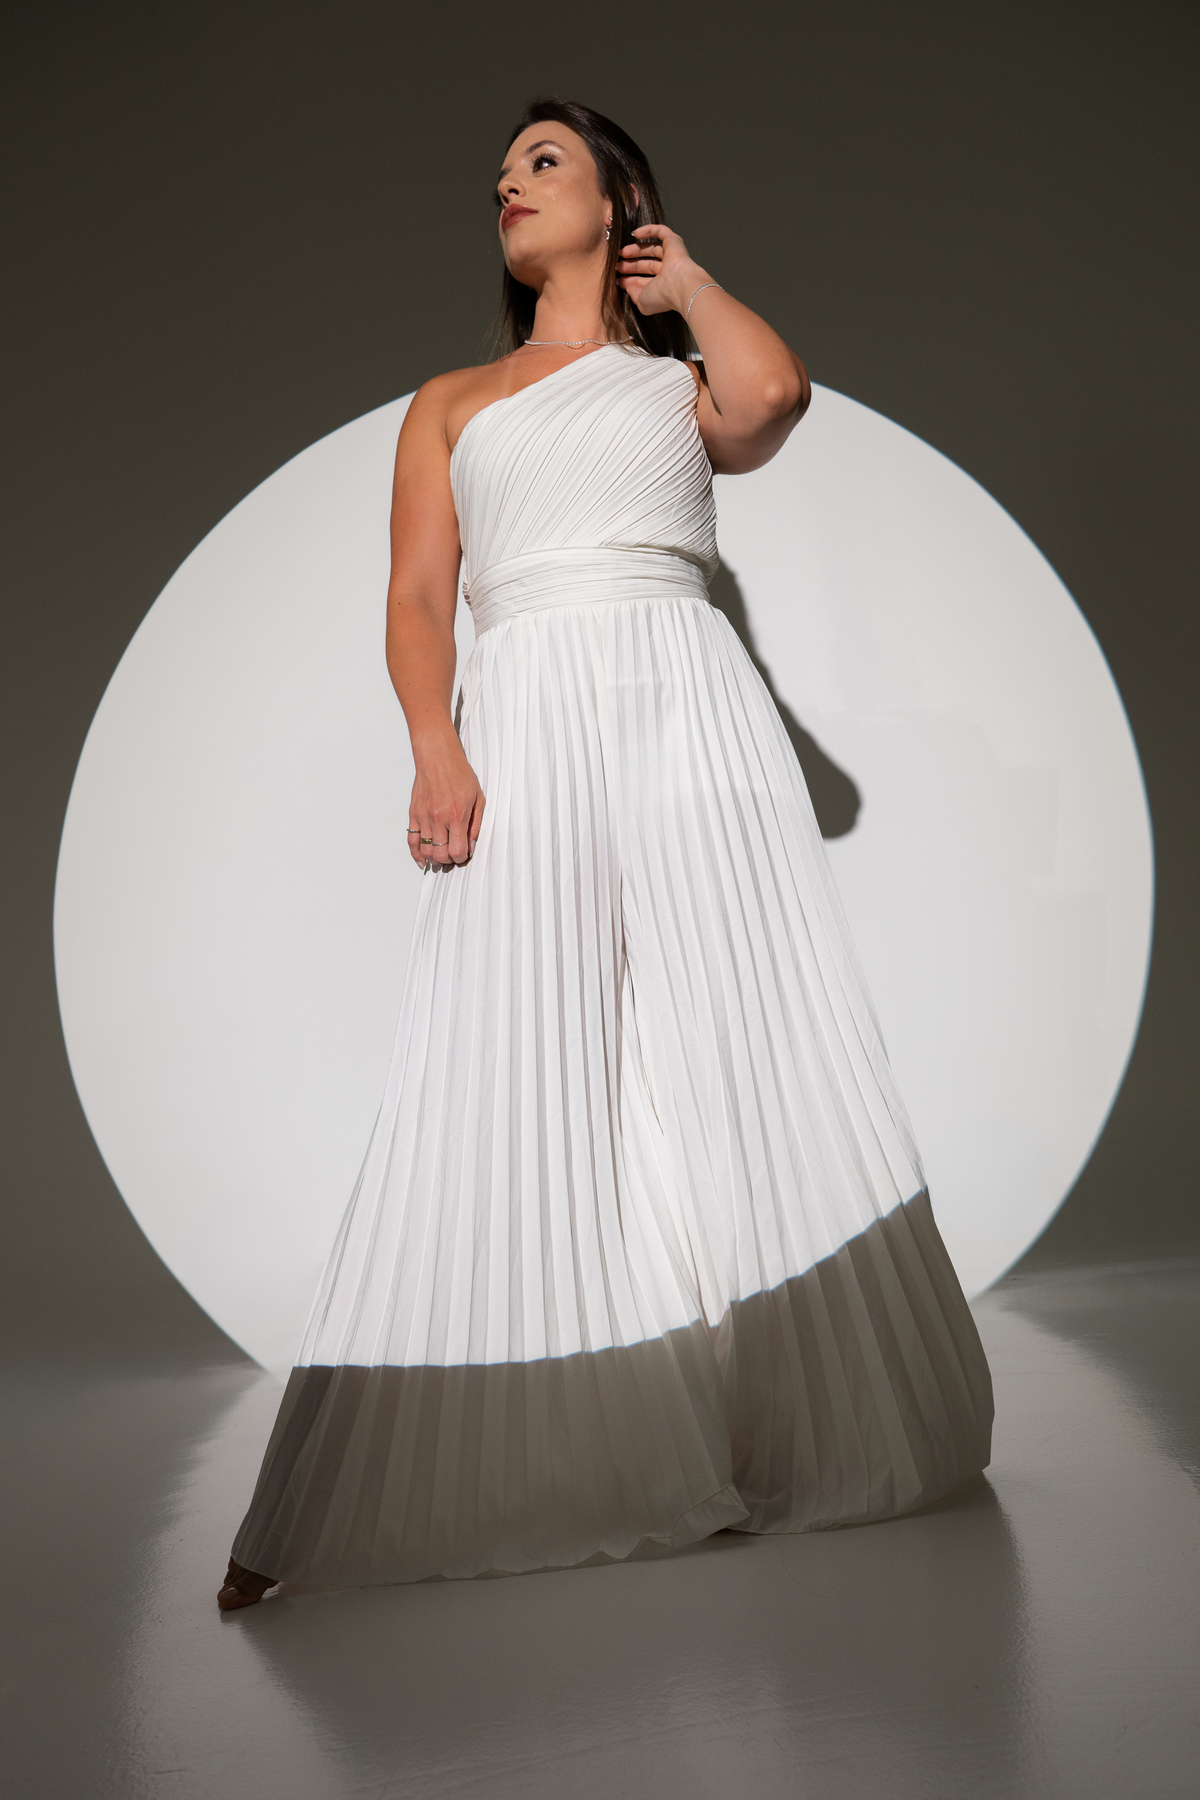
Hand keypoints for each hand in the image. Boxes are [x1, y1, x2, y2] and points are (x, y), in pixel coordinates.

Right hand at [407, 739, 484, 870]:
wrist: (438, 757)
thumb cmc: (458, 773)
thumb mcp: (478, 798)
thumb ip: (475, 824)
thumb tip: (471, 845)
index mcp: (456, 815)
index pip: (457, 851)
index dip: (462, 858)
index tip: (464, 855)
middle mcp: (438, 818)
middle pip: (440, 855)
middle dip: (448, 860)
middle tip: (453, 856)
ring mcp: (424, 817)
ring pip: (425, 851)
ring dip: (434, 859)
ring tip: (441, 856)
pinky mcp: (413, 814)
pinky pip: (411, 841)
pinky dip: (416, 854)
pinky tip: (423, 860)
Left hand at [616, 224, 704, 316]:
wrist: (679, 285)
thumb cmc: (663, 295)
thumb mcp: (642, 301)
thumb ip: (633, 294)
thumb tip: (629, 287)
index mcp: (662, 286)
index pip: (645, 280)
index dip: (631, 279)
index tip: (619, 279)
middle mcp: (668, 271)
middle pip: (646, 264)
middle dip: (632, 265)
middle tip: (618, 266)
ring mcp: (671, 255)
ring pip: (651, 248)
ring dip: (636, 249)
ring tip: (622, 252)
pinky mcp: (674, 241)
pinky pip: (660, 231)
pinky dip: (648, 230)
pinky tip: (635, 233)